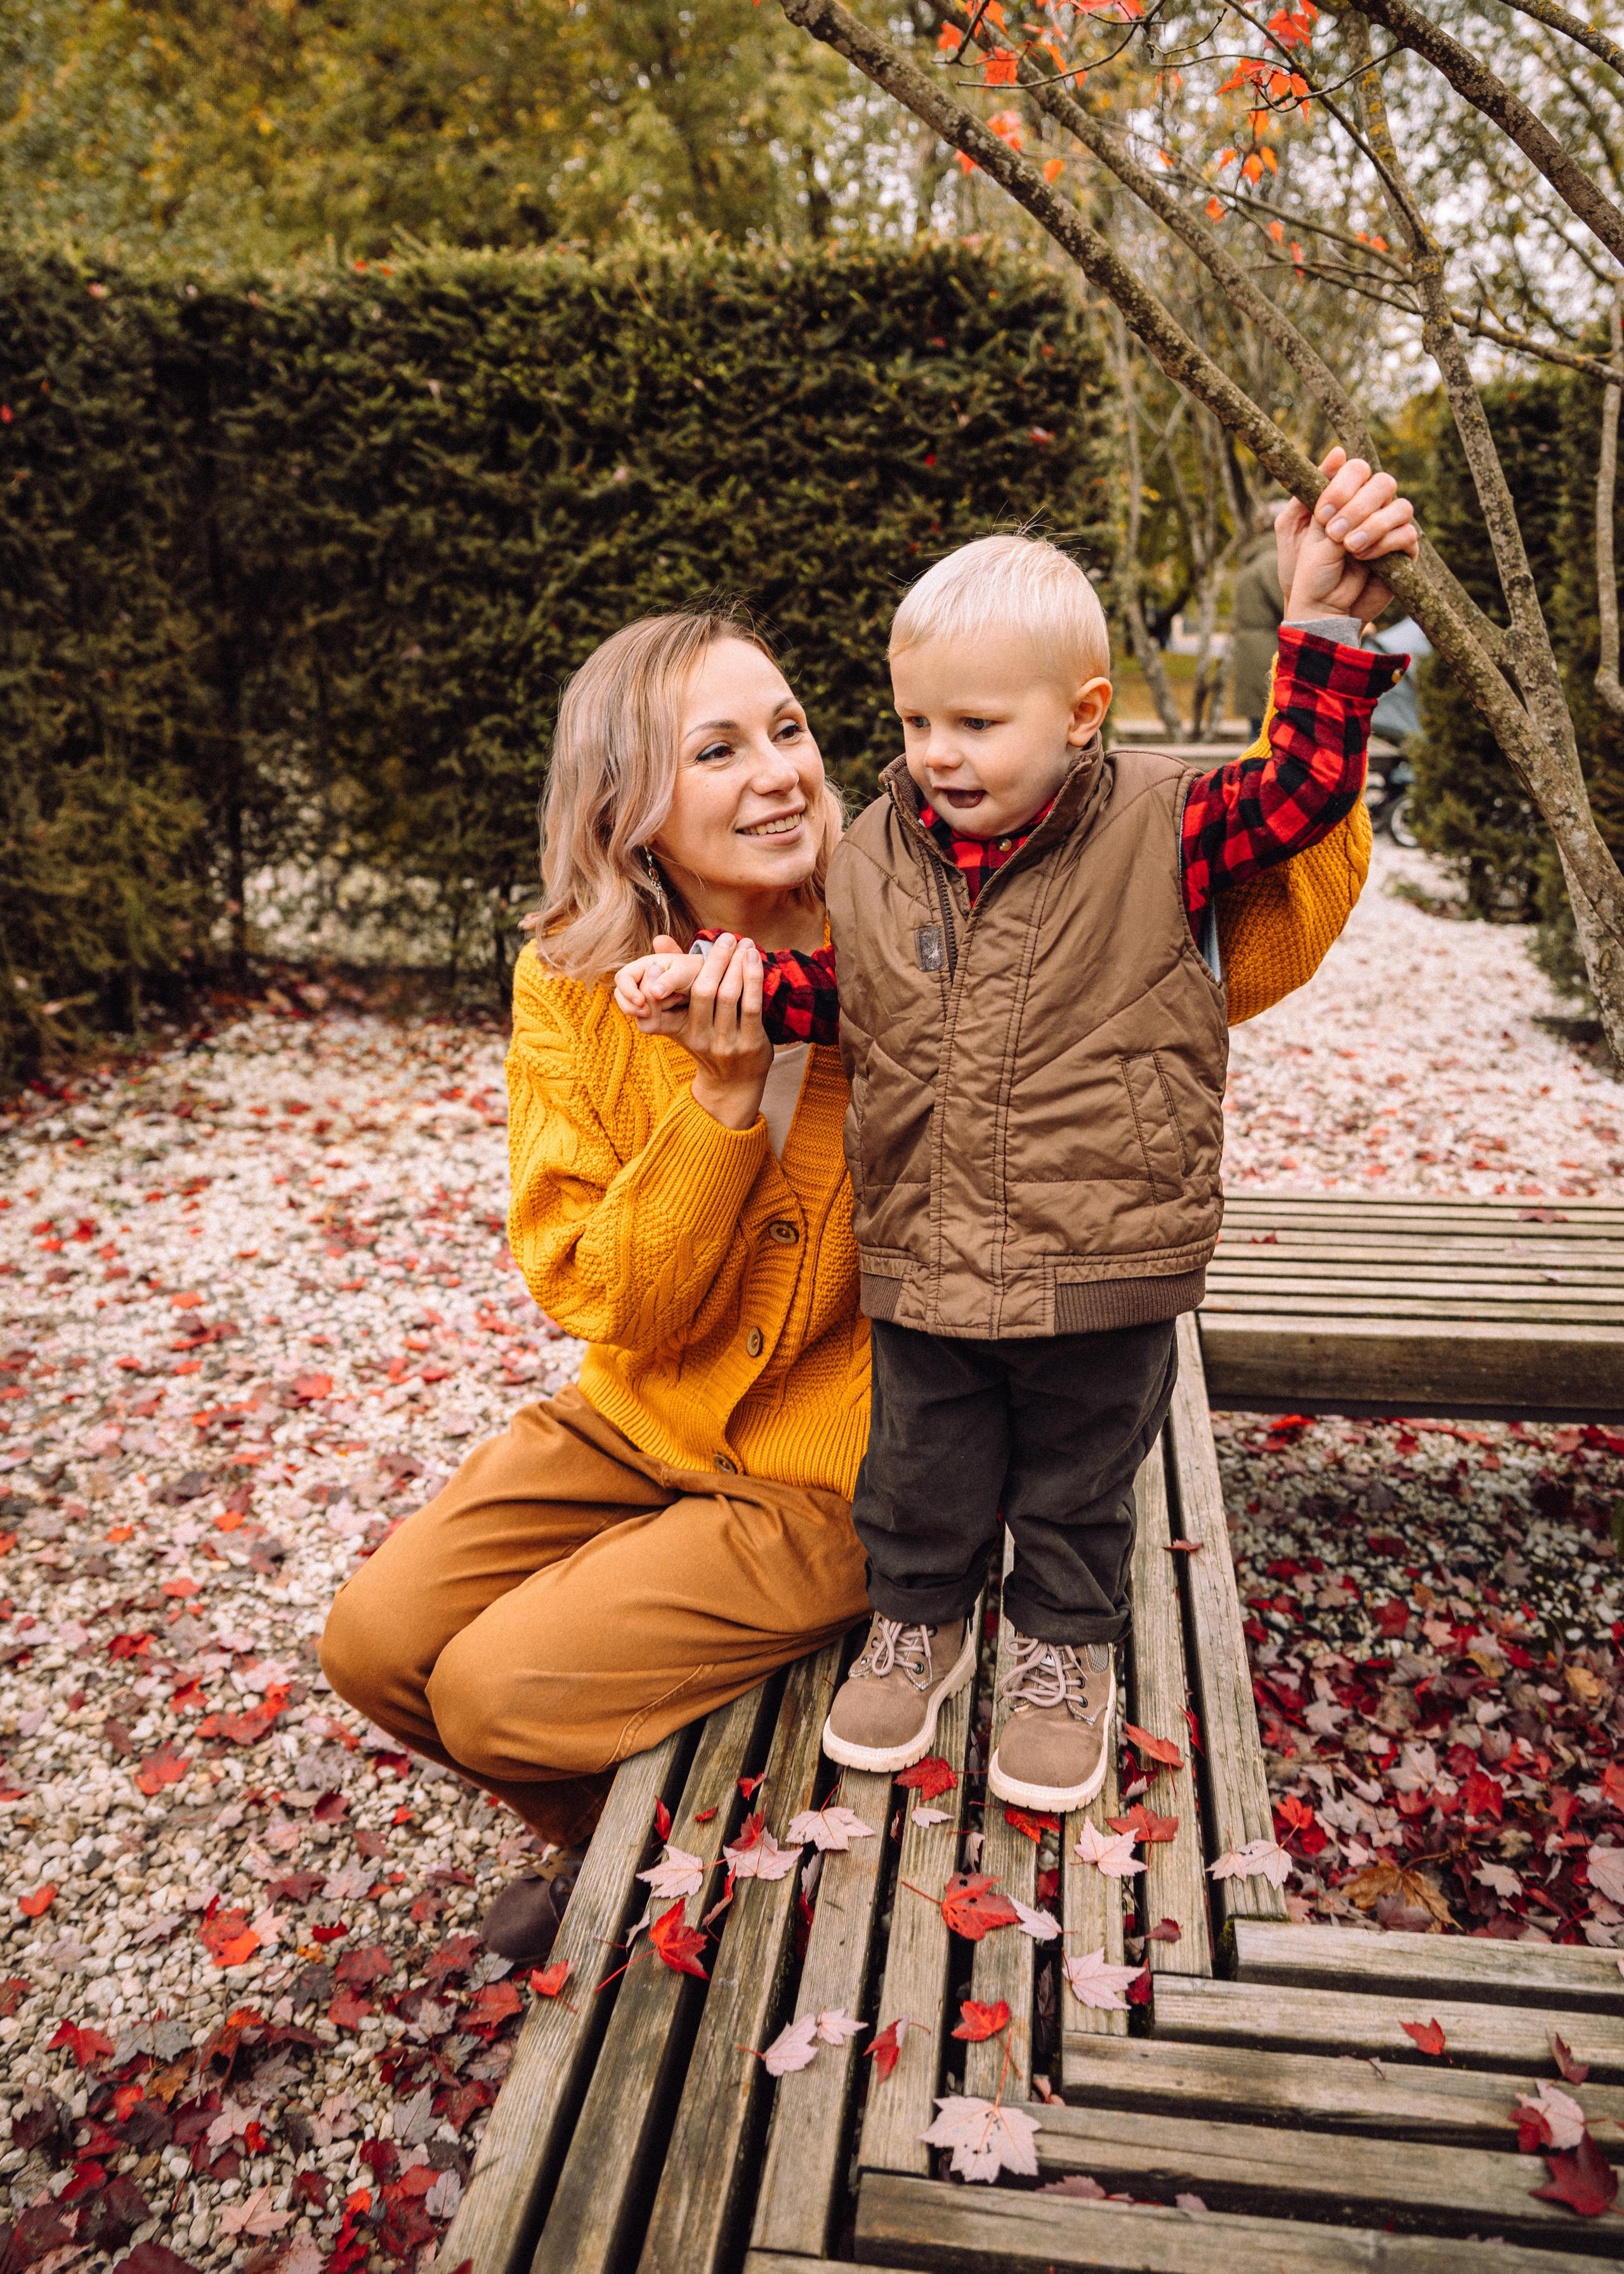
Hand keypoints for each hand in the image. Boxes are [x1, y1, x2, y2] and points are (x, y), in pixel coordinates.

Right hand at [614, 940, 706, 1033]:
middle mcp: (641, 983)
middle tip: (649, 1012)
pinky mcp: (653, 1014)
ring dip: (651, 1011)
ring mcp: (646, 1000)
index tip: (641, 1001)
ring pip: (633, 1012)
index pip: (623, 978)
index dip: (628, 990)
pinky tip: (677, 1005)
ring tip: (676, 1000)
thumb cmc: (697, 971)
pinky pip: (647, 1022)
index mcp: (643, 966)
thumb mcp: (685, 972)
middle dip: (634, 1007)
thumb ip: (669, 979)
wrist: (711, 985)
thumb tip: (653, 993)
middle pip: (622, 998)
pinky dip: (659, 1017)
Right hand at [672, 933, 771, 1131]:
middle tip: (727, 937)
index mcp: (684, 1030)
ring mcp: (728, 1043)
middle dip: (717, 960)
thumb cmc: (707, 1044)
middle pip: (706, 990)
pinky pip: (752, 1006)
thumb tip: (659, 940)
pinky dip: (754, 980)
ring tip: (745, 944)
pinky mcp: (752, 1044)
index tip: (698, 944)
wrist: (732, 1085)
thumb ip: (674, 981)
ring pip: (730, 995)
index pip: (682, 993)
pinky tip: (755, 961)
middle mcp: (703, 1038)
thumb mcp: (684, 1020)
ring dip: (739, 965)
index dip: (688, 966)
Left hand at [1277, 447, 1418, 625]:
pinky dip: (1385, 543)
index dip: (1343, 486)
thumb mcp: (1294, 529)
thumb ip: (1309, 491)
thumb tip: (1338, 452)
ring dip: (1373, 525)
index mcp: (1344, 497)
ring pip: (1401, 507)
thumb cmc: (1304, 571)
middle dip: (1358, 506)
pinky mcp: (1402, 553)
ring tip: (1349, 548)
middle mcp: (1370, 508)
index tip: (1323, 514)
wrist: (1318, 610)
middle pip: (1384, 482)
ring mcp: (1388, 529)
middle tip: (1335, 533)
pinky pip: (1408, 534)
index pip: (1357, 469)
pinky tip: (1364, 559)